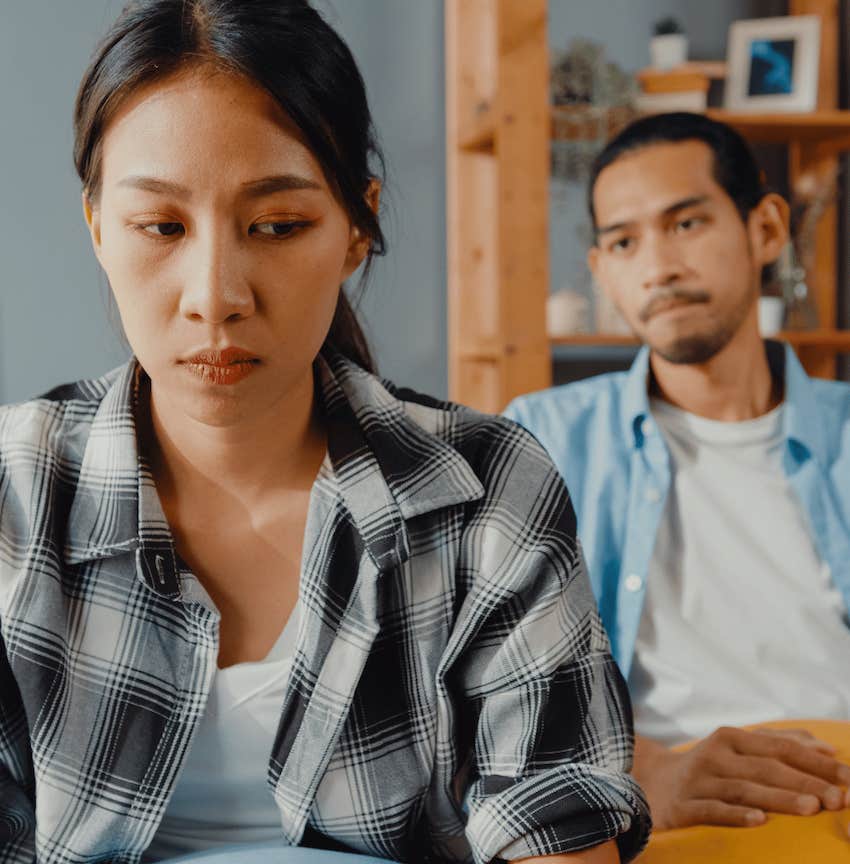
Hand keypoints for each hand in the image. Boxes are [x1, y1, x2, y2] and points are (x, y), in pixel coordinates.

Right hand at [634, 727, 849, 829]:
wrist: (654, 784)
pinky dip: (736, 815)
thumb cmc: (710, 769)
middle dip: (805, 782)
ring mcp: (699, 780)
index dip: (814, 760)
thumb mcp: (738, 749)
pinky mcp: (685, 806)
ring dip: (779, 798)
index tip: (848, 776)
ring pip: (744, 789)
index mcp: (730, 738)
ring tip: (811, 807)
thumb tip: (826, 747)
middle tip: (839, 798)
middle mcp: (714, 755)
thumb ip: (779, 743)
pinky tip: (759, 821)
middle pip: (765, 767)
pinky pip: (713, 810)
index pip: (779, 746)